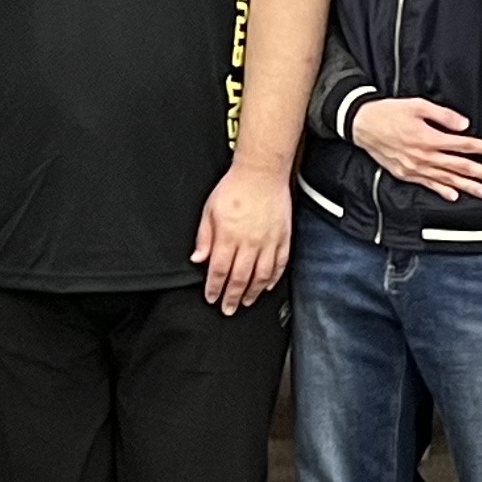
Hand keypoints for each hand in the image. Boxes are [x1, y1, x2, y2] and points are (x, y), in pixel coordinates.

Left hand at [192, 159, 292, 309]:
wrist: (262, 172)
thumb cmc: (235, 187)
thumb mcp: (210, 210)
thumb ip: (204, 237)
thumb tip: (198, 258)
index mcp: (229, 236)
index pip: (219, 270)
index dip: (214, 288)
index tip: (212, 297)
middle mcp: (250, 243)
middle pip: (239, 278)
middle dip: (232, 297)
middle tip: (228, 309)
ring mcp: (269, 242)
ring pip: (261, 276)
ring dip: (253, 293)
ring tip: (246, 301)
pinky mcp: (283, 237)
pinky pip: (280, 264)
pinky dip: (274, 278)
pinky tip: (268, 285)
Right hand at [352, 98, 481, 201]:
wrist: (362, 125)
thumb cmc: (390, 112)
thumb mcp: (418, 105)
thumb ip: (443, 115)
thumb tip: (464, 125)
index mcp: (429, 138)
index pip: (463, 145)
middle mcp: (424, 156)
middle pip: (459, 166)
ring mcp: (415, 168)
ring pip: (447, 179)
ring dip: (467, 186)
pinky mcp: (406, 174)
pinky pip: (428, 185)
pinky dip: (442, 191)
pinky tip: (454, 196)